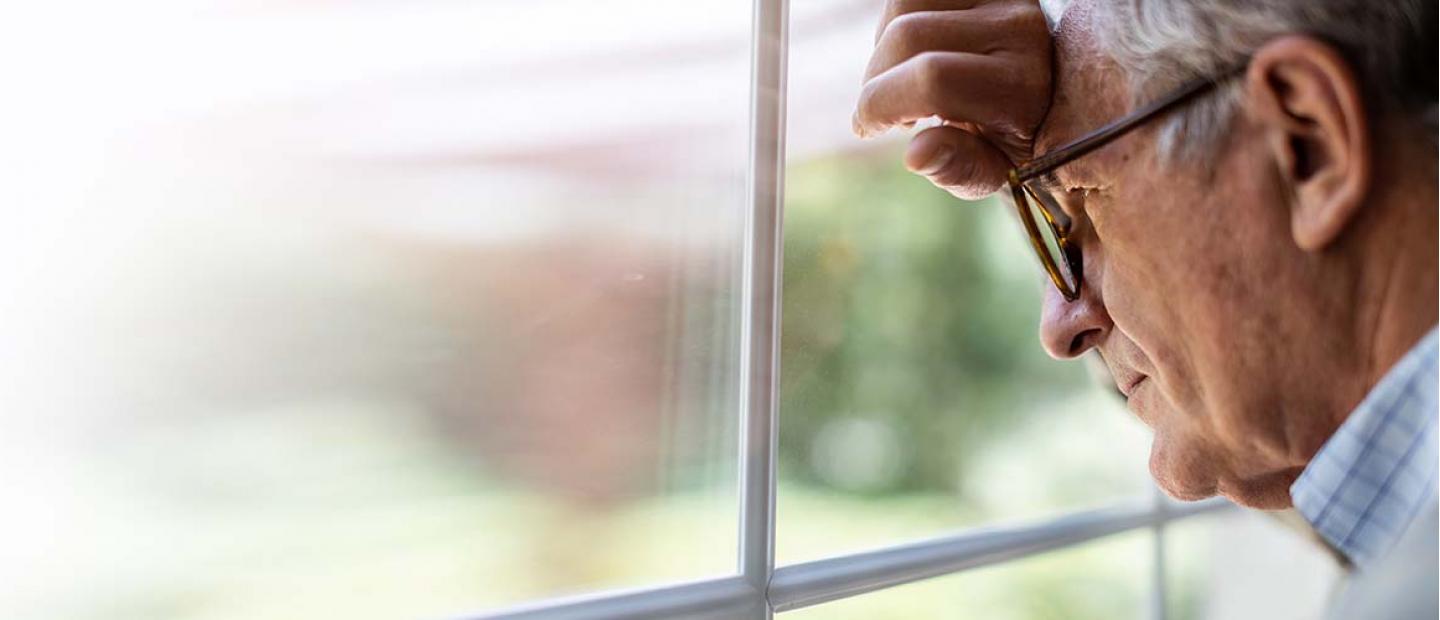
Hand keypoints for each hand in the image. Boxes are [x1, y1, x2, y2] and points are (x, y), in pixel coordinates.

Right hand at [853, 0, 1053, 198]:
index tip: (867, 127)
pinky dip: (896, 21)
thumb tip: (916, 154)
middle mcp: (1020, 28)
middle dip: (875, 78)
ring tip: (899, 79)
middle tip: (882, 112)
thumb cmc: (1013, 138)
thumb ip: (959, 167)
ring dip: (882, 45)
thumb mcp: (994, 169)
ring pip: (905, 3)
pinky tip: (911, 52)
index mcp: (1023, 86)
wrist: (1055, 97)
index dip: (881, 104)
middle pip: (907, 34)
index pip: (932, 80)